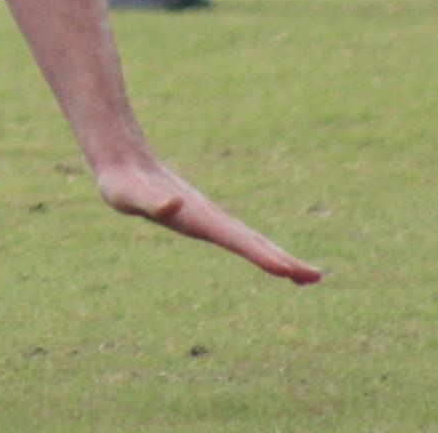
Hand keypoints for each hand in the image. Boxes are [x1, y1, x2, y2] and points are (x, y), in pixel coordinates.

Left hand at [93, 157, 322, 284]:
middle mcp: (209, 215)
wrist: (122, 160)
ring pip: (249, 238)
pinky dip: (259, 249)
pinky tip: (268, 257)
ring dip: (277, 256)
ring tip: (304, 275)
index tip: (286, 271)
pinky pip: (237, 236)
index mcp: (198, 216)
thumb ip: (150, 201)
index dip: (260, 256)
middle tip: (315, 277)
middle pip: (253, 240)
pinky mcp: (202, 217)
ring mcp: (209, 216)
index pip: (235, 239)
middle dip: (284, 259)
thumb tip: (173, 205)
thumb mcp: (129, 196)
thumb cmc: (122, 184)